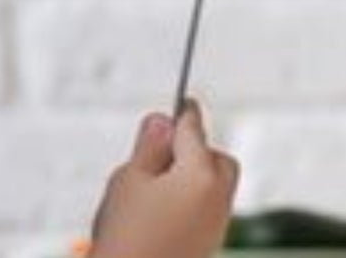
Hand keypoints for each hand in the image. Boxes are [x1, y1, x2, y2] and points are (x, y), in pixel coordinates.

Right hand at [90, 101, 239, 257]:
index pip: (194, 129)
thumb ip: (149, 147)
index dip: (183, 113)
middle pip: (218, 159)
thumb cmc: (127, 238)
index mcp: (201, 174)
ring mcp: (216, 226)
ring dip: (193, 180)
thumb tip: (162, 120)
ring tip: (151, 190)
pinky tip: (158, 215)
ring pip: (215, 188)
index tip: (182, 101)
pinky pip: (206, 213)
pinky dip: (189, 205)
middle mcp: (218, 198)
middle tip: (163, 153)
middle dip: (197, 151)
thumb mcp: (128, 181)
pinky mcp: (209, 248)